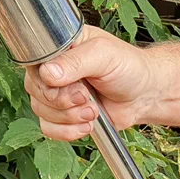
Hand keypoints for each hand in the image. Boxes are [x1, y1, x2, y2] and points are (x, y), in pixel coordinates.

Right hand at [23, 26, 150, 140]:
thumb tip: (47, 73)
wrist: (145, 95)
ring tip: (93, 110)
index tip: (75, 85)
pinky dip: (67, 131)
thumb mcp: (104, 55)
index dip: (47, 79)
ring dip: (68, 117)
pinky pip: (48, 128)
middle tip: (86, 97)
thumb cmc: (128, 67)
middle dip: (63, 101)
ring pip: (40, 110)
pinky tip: (87, 124)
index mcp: (60, 47)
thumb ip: (75, 62)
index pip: (35, 62)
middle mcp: (54, 69)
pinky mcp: (63, 115)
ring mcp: (58, 92)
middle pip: (35, 89)